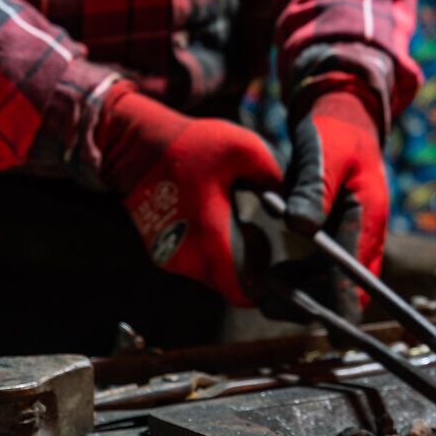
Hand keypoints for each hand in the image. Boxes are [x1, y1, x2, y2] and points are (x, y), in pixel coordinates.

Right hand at [94, 81, 281, 307]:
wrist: (135, 145)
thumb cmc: (188, 145)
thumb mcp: (243, 150)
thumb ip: (275, 178)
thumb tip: (299, 205)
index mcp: (208, 233)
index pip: (244, 290)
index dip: (269, 289)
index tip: (285, 272)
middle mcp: (186, 256)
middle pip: (233, 284)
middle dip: (254, 267)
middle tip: (260, 233)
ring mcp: (172, 258)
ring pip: (216, 275)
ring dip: (235, 258)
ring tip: (240, 221)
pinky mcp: (165, 253)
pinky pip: (200, 265)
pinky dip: (216, 252)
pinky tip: (219, 220)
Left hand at [282, 77, 388, 314]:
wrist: (342, 123)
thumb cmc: (333, 135)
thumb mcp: (322, 154)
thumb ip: (313, 189)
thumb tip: (299, 227)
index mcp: (367, 216)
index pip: (359, 272)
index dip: (347, 305)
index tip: (338, 335)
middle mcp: (365, 236)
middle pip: (350, 291)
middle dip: (315, 305)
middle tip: (271, 299)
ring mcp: (353, 241)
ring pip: (334, 287)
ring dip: (303, 295)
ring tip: (267, 284)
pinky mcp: (337, 241)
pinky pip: (322, 275)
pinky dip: (299, 281)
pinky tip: (274, 274)